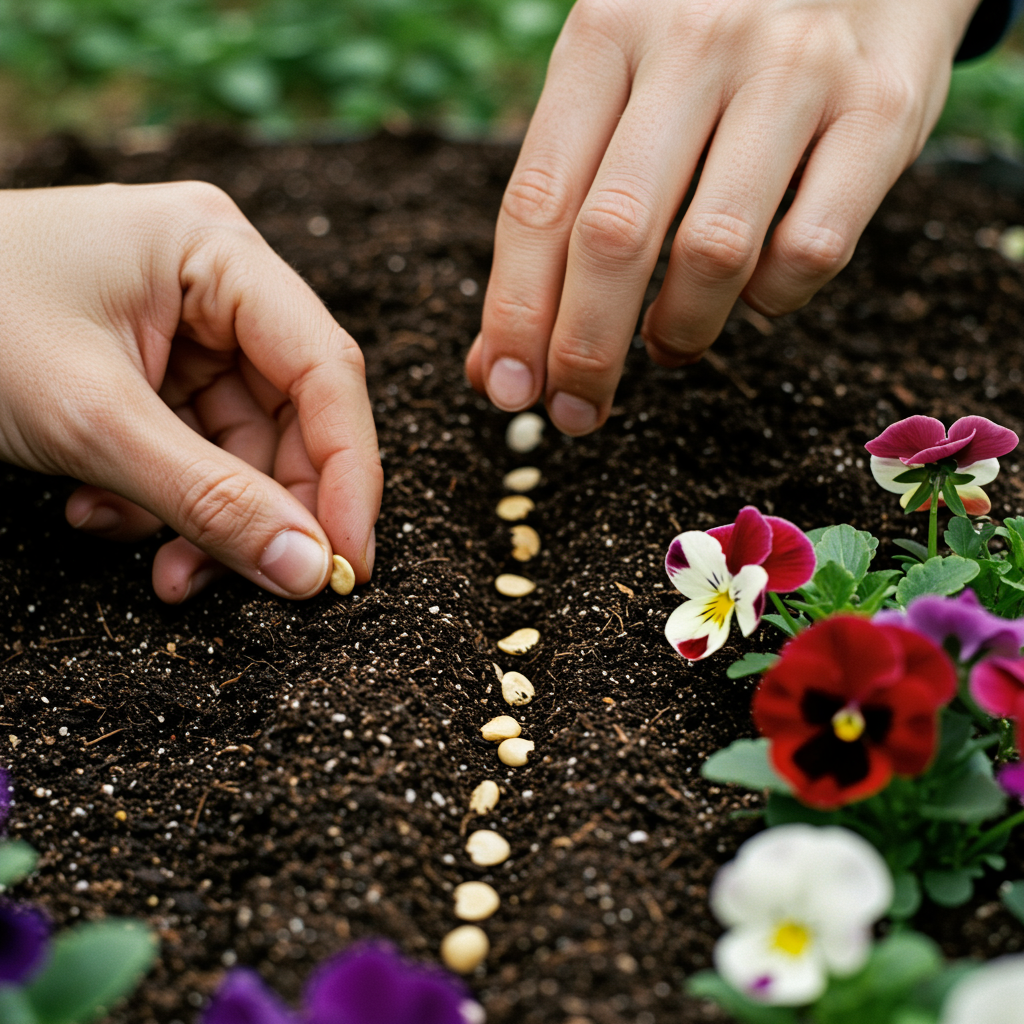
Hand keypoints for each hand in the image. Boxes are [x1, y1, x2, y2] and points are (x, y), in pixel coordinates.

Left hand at [0, 182, 381, 602]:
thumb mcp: (92, 422)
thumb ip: (209, 499)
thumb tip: (311, 572)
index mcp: (217, 252)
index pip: (326, 368)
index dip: (348, 472)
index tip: (348, 564)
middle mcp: (215, 283)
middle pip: (290, 414)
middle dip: (267, 506)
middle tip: (258, 581)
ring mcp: (182, 327)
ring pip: (241, 445)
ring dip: (205, 517)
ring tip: (160, 569)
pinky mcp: (150, 370)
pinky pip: (191, 450)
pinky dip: (161, 500)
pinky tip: (100, 514)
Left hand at [467, 0, 979, 433]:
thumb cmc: (709, 45)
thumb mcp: (619, 88)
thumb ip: (560, 209)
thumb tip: (496, 365)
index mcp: (606, 31)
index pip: (538, 201)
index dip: (516, 313)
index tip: (507, 388)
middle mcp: (697, 39)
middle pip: (615, 236)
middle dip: (584, 351)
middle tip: (577, 413)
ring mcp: (796, 68)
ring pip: (714, 253)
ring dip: (679, 332)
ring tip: (667, 346)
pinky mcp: (883, 107)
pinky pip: (812, 249)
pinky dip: (773, 301)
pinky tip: (755, 297)